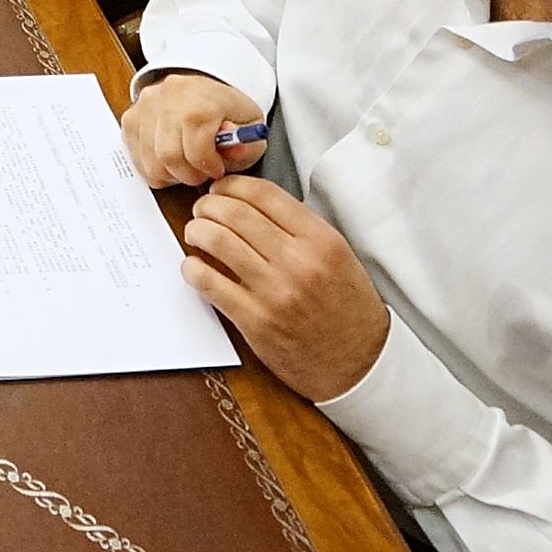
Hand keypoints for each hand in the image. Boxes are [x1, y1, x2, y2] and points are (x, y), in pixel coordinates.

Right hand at [121, 69, 268, 188]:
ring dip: (171, 174)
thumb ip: (245, 143)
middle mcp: (168, 98)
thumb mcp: (250, 125)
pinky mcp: (131, 117)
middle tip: (201, 172)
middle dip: (188, 175)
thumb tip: (232, 149)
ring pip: (150, 161)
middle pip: (169, 157)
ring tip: (186, 165)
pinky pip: (137, 158)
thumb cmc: (227, 111)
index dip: (208, 167)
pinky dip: (154, 168)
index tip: (216, 169)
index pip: (196, 150)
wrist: (203, 90)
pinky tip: (170, 160)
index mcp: (201, 99)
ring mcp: (146, 106)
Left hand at [179, 175, 391, 402]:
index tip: (222, 188)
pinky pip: (210, 284)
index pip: (265, 194)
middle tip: (202, 209)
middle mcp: (299, 262)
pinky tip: (192, 266)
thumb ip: (300, 228)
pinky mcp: (256, 322)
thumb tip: (253, 203)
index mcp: (321, 241)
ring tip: (195, 232)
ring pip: (218, 241)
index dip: (233, 185)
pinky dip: (192, 269)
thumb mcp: (339, 257)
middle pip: (236, 213)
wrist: (360, 366)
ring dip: (197, 231)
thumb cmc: (349, 310)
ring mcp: (276, 293)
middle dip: (209, 204)